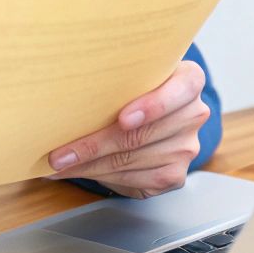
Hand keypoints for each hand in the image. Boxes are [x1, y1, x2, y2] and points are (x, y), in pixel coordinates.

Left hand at [47, 60, 210, 198]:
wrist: (153, 112)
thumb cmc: (135, 88)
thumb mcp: (133, 72)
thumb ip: (117, 76)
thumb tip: (63, 91)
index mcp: (189, 80)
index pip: (182, 90)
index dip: (153, 106)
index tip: (122, 119)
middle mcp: (194, 114)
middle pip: (142, 134)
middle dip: (95, 146)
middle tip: (59, 154)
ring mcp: (186, 148)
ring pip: (132, 160)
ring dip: (89, 166)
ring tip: (59, 165)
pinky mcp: (174, 175)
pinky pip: (135, 180)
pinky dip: (101, 177)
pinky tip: (79, 170)